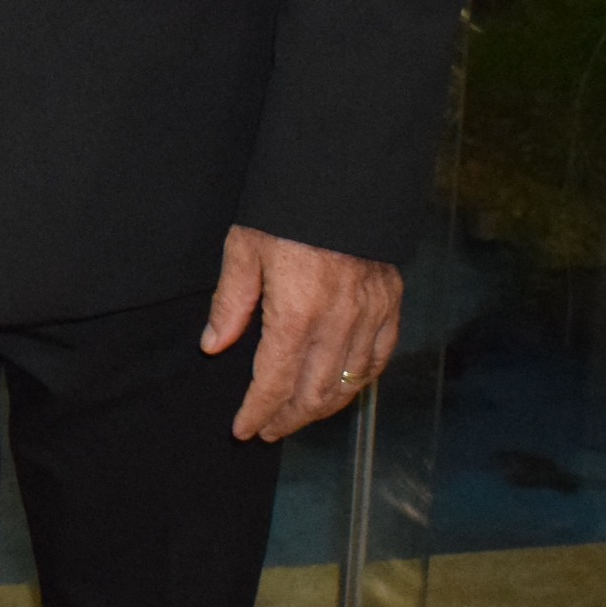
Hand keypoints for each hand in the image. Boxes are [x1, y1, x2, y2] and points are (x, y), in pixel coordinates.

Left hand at [201, 225, 401, 440]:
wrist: (342, 176)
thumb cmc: (286, 208)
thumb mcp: (245, 248)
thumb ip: (231, 302)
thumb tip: (214, 345)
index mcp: (296, 312)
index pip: (275, 381)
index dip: (258, 411)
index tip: (243, 430)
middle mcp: (337, 322)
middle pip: (314, 393)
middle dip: (288, 418)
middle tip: (268, 429)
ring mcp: (370, 315)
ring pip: (348, 382)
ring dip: (322, 407)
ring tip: (298, 415)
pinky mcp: (391, 303)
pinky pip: (379, 357)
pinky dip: (359, 380)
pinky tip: (341, 387)